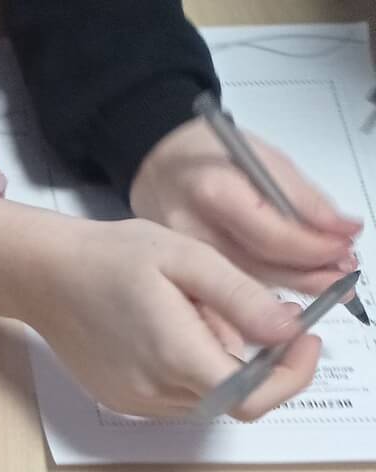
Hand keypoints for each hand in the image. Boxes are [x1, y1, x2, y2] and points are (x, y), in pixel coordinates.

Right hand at [0, 200, 317, 419]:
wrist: (44, 277)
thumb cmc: (110, 258)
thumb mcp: (188, 258)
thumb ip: (242, 298)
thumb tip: (289, 329)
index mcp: (176, 355)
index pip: (253, 398)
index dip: (290, 377)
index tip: (303, 340)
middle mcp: (154, 390)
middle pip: (234, 400)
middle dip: (264, 364)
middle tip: (268, 318)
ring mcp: (135, 401)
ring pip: (207, 401)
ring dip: (226, 368)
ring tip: (207, 316)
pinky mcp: (121, 400)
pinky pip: (177, 398)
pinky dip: (195, 373)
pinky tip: (177, 333)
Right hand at [132, 118, 359, 294]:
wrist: (155, 166)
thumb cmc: (207, 153)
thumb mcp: (262, 157)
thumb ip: (301, 198)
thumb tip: (339, 229)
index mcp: (214, 193)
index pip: (274, 236)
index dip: (316, 247)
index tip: (345, 243)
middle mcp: (192, 233)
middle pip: (262, 269)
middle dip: (311, 274)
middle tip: (344, 272)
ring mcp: (181, 259)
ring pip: (248, 285)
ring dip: (294, 284)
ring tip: (328, 278)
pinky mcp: (179, 272)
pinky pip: (229, 288)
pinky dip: (265, 289)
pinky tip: (290, 283)